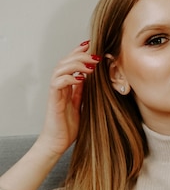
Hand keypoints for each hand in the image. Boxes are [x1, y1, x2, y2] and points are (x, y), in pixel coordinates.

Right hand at [36, 41, 100, 158]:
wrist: (57, 143)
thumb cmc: (68, 127)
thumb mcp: (81, 106)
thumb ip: (83, 92)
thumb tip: (92, 80)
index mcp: (67, 86)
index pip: (70, 63)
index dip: (79, 53)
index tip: (92, 46)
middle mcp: (60, 86)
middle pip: (65, 62)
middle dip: (80, 55)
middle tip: (95, 56)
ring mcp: (56, 92)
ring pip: (60, 68)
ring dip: (76, 64)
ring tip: (91, 66)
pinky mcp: (53, 100)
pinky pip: (57, 83)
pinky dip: (69, 78)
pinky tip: (81, 78)